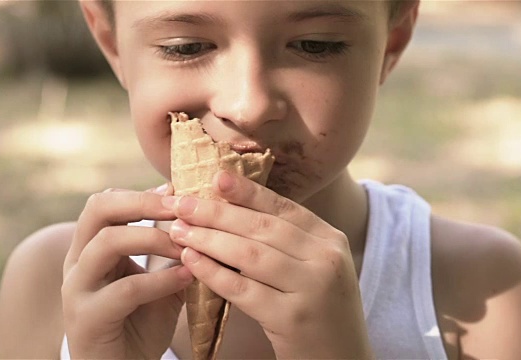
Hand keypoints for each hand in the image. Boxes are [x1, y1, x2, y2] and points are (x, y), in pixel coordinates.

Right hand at [62, 185, 192, 358]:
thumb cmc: (140, 323)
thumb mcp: (160, 281)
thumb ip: (174, 254)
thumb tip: (206, 222)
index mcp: (91, 248)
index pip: (105, 202)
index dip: (141, 194)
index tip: (177, 193)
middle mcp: (78, 262)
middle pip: (98, 209)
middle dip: (143, 203)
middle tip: (180, 207)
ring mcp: (78, 289)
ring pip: (107, 242)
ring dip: (153, 238)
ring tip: (186, 245)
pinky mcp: (87, 319)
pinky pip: (125, 290)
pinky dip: (160, 280)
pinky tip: (187, 277)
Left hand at [164, 171, 372, 358]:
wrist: (342, 359)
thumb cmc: (319, 309)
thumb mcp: (315, 267)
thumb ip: (288, 241)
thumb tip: (234, 208)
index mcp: (331, 239)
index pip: (283, 208)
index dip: (247, 191)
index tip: (215, 178)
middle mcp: (326, 259)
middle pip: (262, 227)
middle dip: (217, 212)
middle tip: (182, 204)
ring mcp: (312, 289)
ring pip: (250, 255)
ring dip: (208, 239)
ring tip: (178, 230)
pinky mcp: (292, 319)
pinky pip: (243, 290)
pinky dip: (213, 272)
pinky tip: (191, 260)